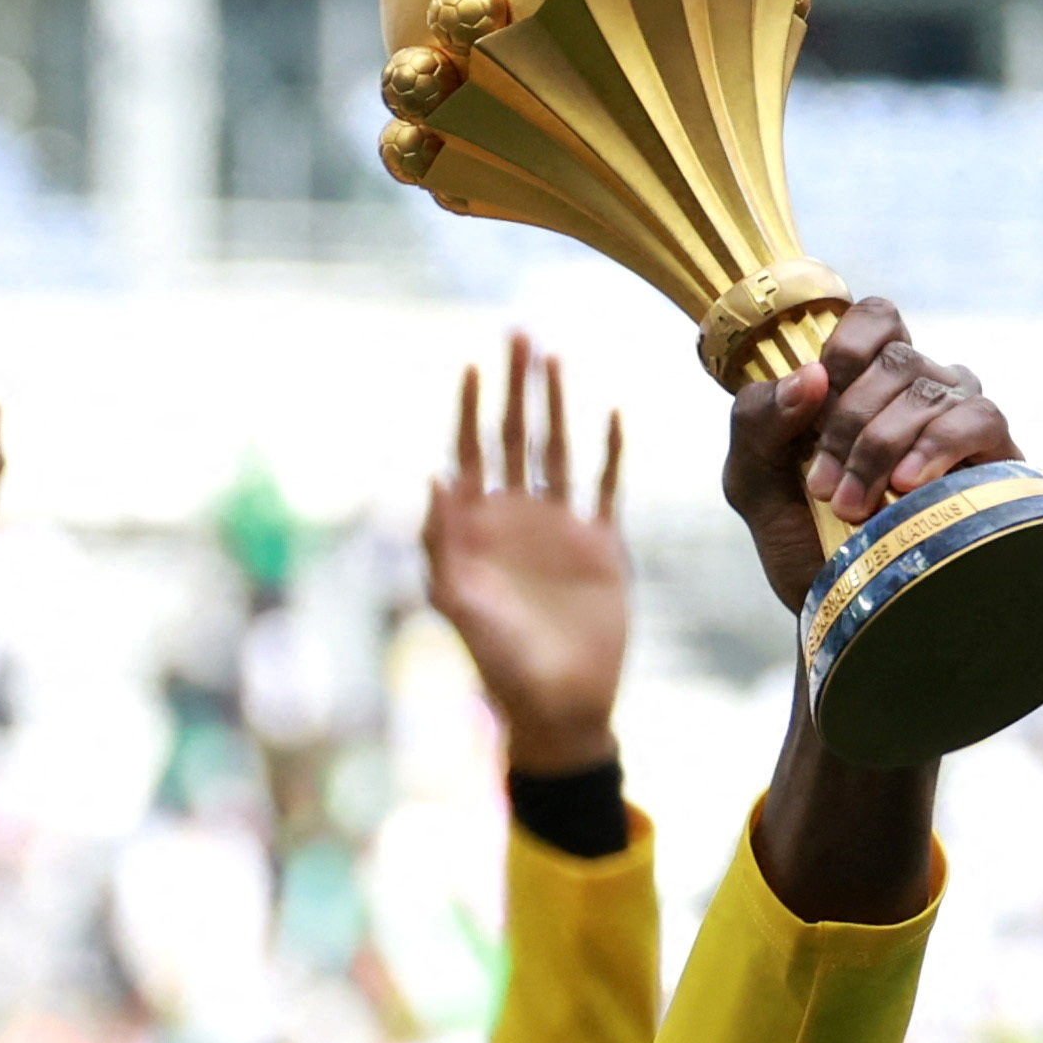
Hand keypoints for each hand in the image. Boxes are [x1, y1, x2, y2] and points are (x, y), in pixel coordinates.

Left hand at [423, 335, 628, 777]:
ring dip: (555, 406)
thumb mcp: (460, 607)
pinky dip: (609, 452)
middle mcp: (515, 519)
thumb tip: (431, 476)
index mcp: (476, 530)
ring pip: (557, 451)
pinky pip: (605, 488)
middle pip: (511, 437)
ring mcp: (559, 529)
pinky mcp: (601, 547)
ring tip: (553, 358)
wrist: (560, 708)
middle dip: (512, 387)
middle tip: (517, 334)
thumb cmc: (499, 666)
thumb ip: (442, 545)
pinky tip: (610, 413)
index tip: (471, 365)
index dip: (467, 410)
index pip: (468, 454)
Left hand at [720, 298, 1016, 610]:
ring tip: (854, 508)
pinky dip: (936, 446)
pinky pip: (978, 417)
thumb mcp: (753, 482)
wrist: (848, 617)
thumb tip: (810, 377)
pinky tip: (909, 487)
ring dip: (880, 446)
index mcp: (864, 382)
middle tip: (822, 488)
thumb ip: (757, 420)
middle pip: (894, 358)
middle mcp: (918, 390)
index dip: (847, 344)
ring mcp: (958, 420)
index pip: (875, 317)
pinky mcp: (995, 457)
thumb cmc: (804, 542)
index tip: (817, 397)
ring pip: (928, 387)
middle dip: (849, 421)